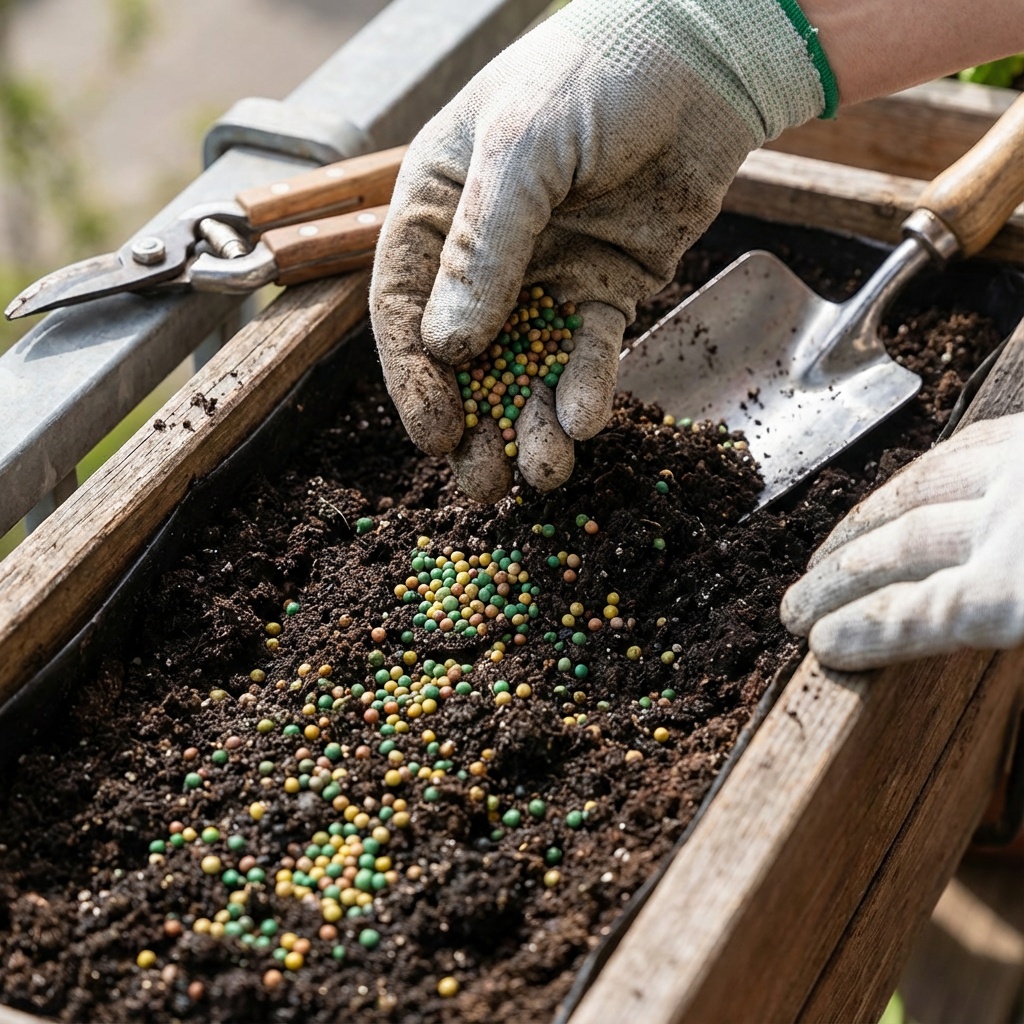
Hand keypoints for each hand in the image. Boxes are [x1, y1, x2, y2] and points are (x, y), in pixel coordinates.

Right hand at [370, 0, 827, 501]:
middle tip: (483, 485)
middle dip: (473, 423)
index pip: (404, 308)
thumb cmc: (590, 78)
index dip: (414, 377)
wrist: (696, 59)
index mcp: (435, 214)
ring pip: (526, 366)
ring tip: (545, 472)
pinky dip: (586, 387)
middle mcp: (483, 256)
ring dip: (531, 423)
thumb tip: (448, 349)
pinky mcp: (602, 289)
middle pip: (464, 356)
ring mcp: (544, 277)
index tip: (436, 433)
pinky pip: (588, 350)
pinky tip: (585, 423)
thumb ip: (483, 248)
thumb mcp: (521, 152)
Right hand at [781, 413, 1023, 670]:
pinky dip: (910, 480)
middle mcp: (1012, 520)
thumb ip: (1000, 623)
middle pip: (901, 549)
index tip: (820, 643)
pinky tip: (892, 497)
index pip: (921, 614)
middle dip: (836, 581)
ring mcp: (1020, 466)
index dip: (862, 630)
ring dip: (858, 527)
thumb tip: (945, 635)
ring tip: (825, 557)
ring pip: (915, 490)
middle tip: (795, 608)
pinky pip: (959, 448)